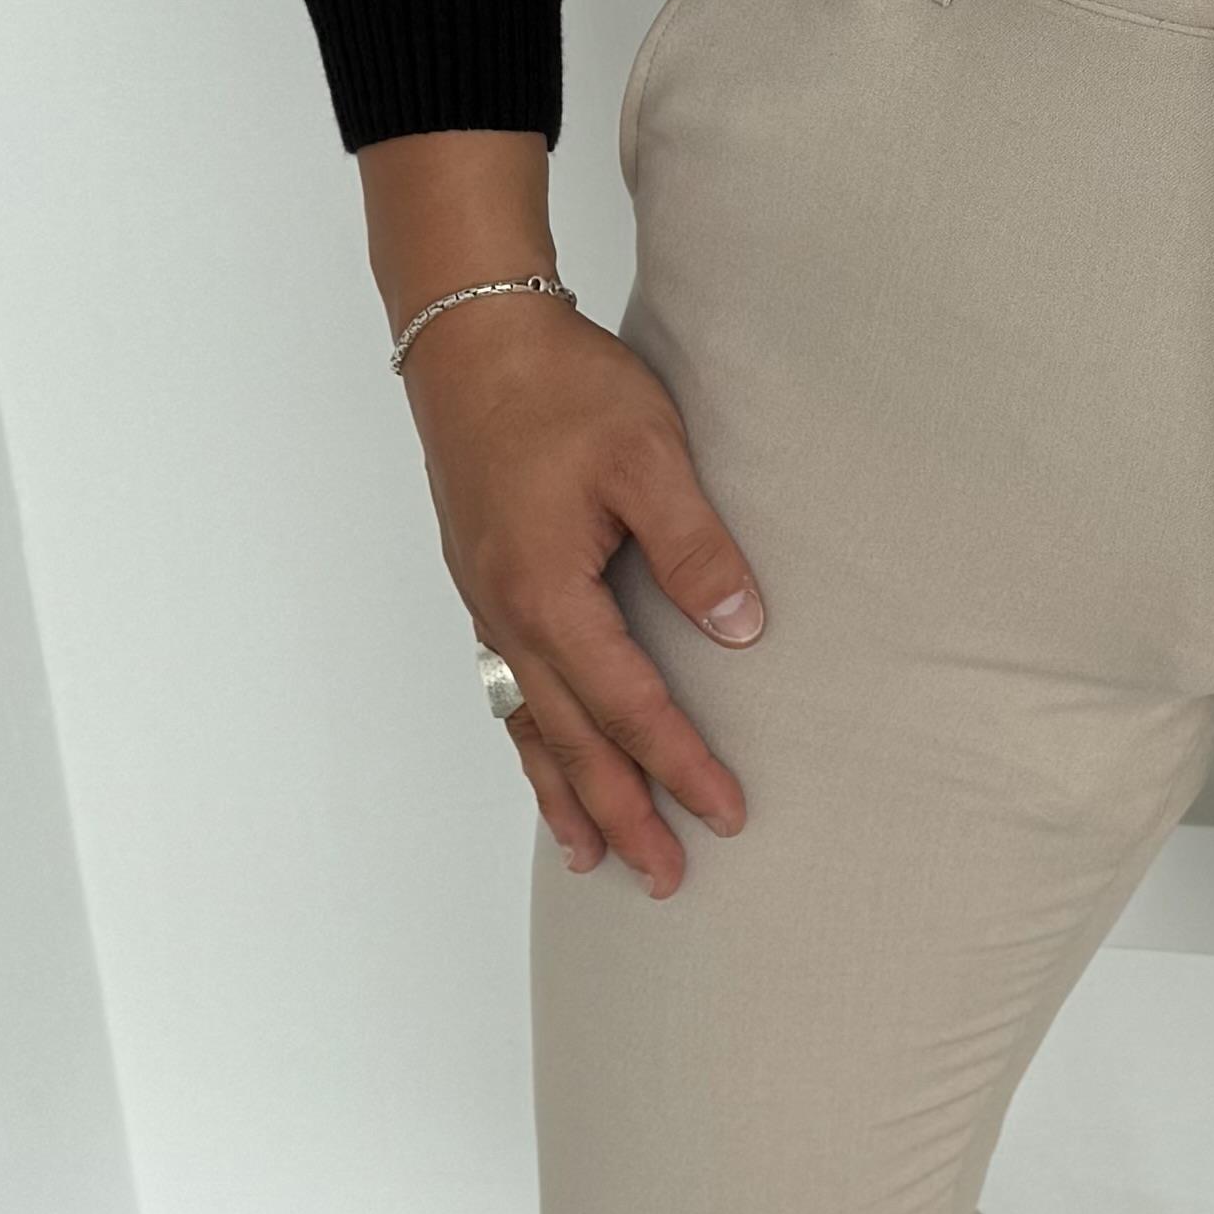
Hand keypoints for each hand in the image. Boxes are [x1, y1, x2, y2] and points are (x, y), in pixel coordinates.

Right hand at [402, 279, 760, 895]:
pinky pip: (508, 688)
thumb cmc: (561, 387)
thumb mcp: (649, 455)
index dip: (680, 763)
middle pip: (573, 738)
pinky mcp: (484, 585)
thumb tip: (740, 630)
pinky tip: (545, 760)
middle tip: (668, 877)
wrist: (472, 336)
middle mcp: (509, 615)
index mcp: (550, 593)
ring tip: (594, 857)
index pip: (630, 705)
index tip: (725, 812)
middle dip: (622, 812)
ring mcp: (488, 604)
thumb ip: (695, 546)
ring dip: (566, 793)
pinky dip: (531, 740)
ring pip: (530, 723)